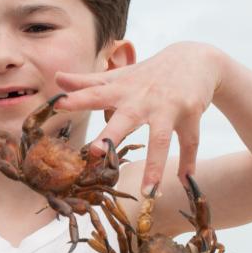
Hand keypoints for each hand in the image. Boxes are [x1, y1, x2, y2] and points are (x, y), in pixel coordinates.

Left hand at [54, 42, 223, 191]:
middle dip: (111, 135)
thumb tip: (57, 79)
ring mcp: (168, 107)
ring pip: (161, 139)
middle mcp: (143, 99)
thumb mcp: (119, 77)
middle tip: (94, 151)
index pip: (95, 93)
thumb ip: (88, 83)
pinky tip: (185, 182)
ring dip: (154, 166)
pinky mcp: (190, 113)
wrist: (194, 59)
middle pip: (126, 119)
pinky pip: (189, 142)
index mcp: (122, 91)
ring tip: (148, 193)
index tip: (59, 104)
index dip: (77, 98)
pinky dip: (188, 163)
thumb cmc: (148, 74)